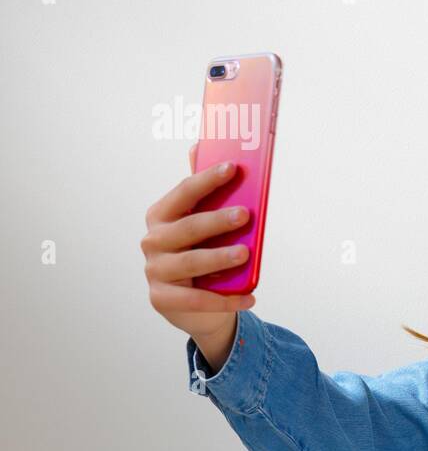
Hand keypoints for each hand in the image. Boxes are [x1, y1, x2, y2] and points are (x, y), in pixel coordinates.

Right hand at [141, 144, 254, 345]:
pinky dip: (225, 299)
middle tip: (245, 215)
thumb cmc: (202, 252)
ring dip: (219, 258)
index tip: (233, 168)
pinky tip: (250, 296)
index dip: (207, 180)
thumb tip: (200, 146)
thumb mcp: (202, 224)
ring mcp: (155, 271)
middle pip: (187, 228)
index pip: (183, 193)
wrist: (193, 305)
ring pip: (191, 262)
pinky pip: (197, 300)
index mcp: (161, 216)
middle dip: (216, 220)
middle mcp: (153, 241)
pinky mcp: (162, 299)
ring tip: (245, 253)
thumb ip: (201, 192)